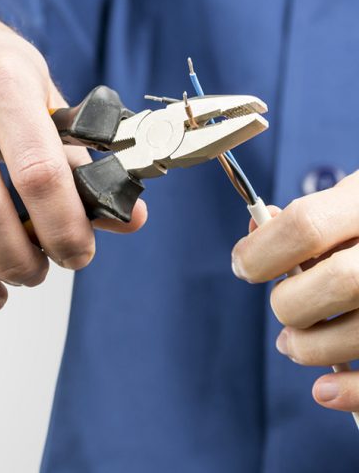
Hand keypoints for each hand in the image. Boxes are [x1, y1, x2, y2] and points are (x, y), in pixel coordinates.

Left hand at [232, 171, 358, 411]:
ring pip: (358, 335)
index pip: (305, 226)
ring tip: (295, 344)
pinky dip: (352, 391)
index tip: (245, 266)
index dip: (259, 252)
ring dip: (310, 349)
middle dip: (290, 304)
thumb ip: (312, 216)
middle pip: (336, 283)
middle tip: (284, 309)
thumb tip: (256, 227)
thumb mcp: (356, 201)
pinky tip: (326, 388)